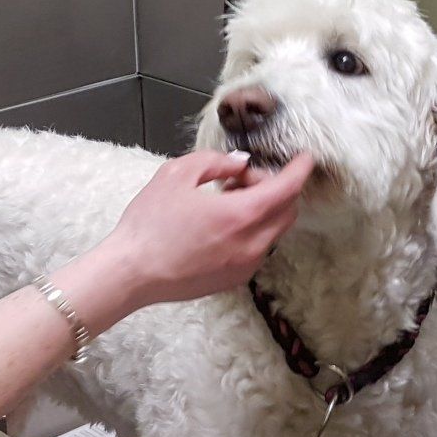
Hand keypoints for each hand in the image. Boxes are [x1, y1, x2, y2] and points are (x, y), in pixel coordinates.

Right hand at [99, 149, 314, 307]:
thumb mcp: (176, 174)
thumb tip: (240, 163)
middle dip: (275, 188)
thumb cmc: (149, 223)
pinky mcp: (235, 279)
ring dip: (264, 210)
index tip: (305, 157)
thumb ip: (216, 162)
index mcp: (240, 215)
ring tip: (227, 199)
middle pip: (287, 210)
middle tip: (242, 178)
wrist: (132, 272)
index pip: (287, 188)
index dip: (300, 170)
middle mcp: (251, 244)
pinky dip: (253, 230)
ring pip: (274, 230)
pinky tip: (222, 224)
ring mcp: (246, 265)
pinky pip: (259, 248)